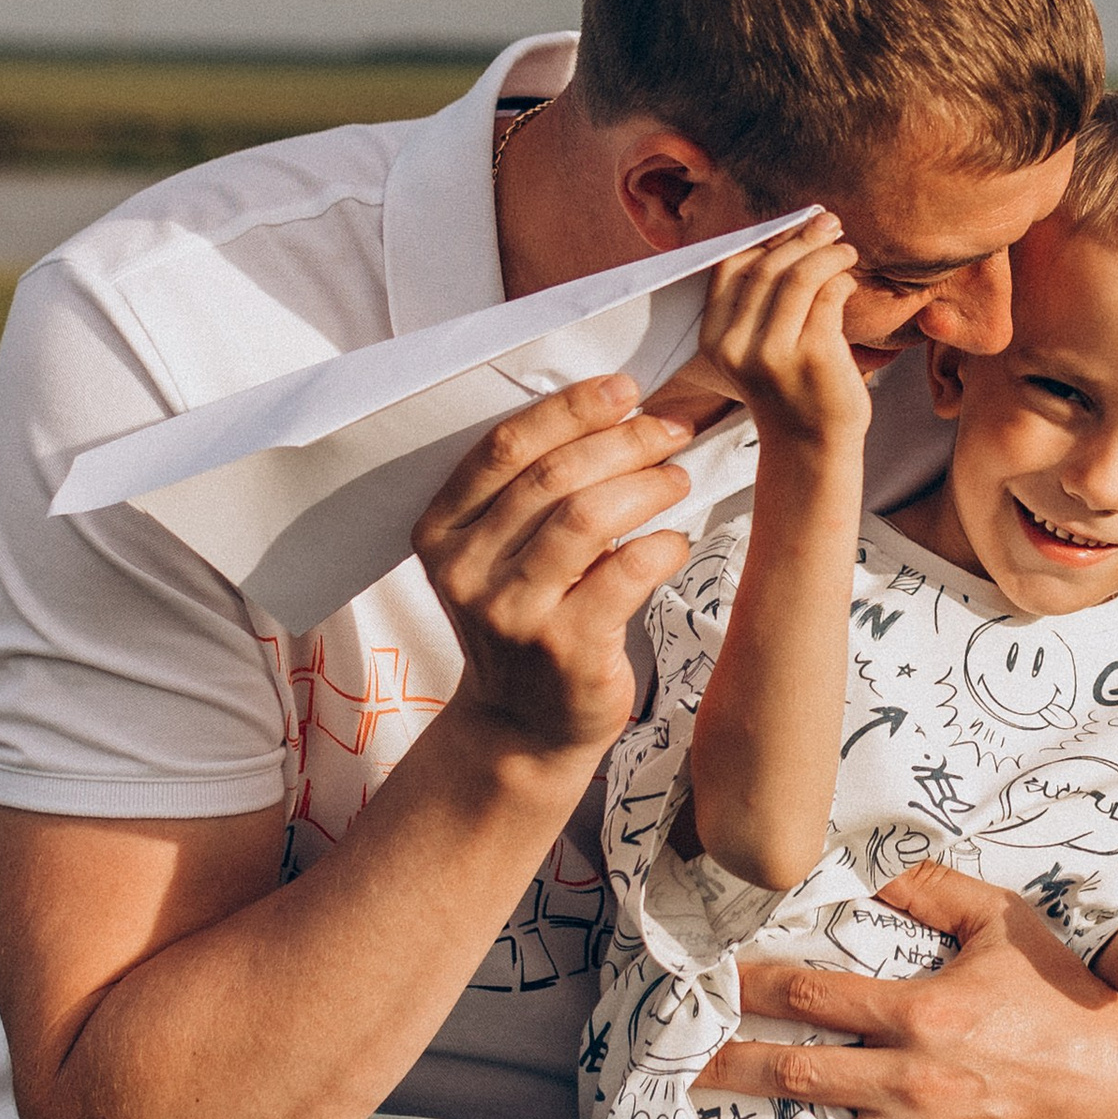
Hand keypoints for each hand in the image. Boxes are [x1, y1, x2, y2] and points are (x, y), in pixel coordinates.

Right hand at [413, 371, 693, 769]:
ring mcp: (512, 613)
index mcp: (441, 531)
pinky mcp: (564, 648)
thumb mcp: (500, 555)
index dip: (570, 409)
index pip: (505, 446)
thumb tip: (614, 412)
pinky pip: (626, 572)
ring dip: (645, 484)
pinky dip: (662, 546)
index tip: (624, 390)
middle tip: (669, 429)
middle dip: (622, 440)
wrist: (521, 728)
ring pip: (587, 516)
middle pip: (551, 476)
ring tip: (676, 477)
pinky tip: (675, 541)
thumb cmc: (525, 623)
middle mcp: (465, 571)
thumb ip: (530, 492)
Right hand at [695, 215, 868, 459]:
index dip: (766, 237)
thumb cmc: (789, 389)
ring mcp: (773, 353)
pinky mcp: (813, 357)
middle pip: (768, 265)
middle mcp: (737, 346)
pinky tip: (849, 281)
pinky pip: (828, 295)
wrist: (810, 448)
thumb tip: (788, 232)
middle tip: (829, 224)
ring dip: (828, 253)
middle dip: (803, 237)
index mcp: (714, 339)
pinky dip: (842, 278)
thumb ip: (757, 302)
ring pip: (799, 275)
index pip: (731, 265)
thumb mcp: (754, 347)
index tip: (794, 225)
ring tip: (845, 251)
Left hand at [701, 862, 1117, 1118]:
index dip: (746, 986)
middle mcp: (913, 1082)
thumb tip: (871, 866)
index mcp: (921, 1013)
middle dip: (721, 1070)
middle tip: (663, 1065)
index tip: (700, 980)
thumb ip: (934, 888)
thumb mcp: (1004, 919)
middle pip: (793, 1077)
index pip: (811, 997)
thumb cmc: (1059, 991)